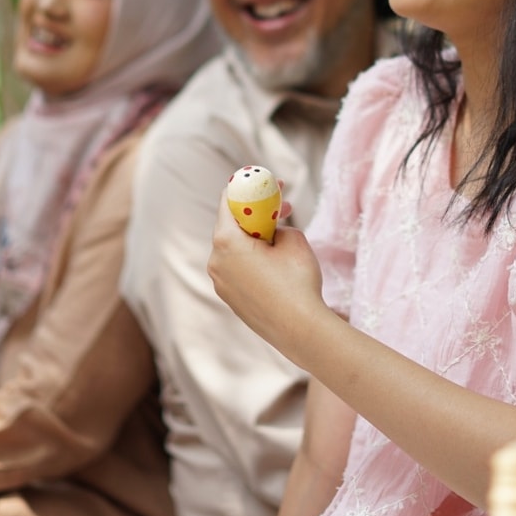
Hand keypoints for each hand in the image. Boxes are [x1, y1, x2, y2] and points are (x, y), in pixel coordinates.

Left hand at [208, 192, 326, 362]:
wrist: (300, 329)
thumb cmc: (297, 280)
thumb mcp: (293, 239)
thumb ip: (275, 226)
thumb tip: (270, 232)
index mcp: (225, 241)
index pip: (228, 202)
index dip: (248, 189)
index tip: (266, 185)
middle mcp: (215, 261)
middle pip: (231, 226)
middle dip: (256, 215)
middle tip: (282, 208)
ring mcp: (221, 283)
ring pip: (234, 250)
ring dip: (255, 239)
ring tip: (283, 239)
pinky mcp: (230, 300)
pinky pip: (238, 270)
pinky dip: (252, 260)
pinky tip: (276, 265)